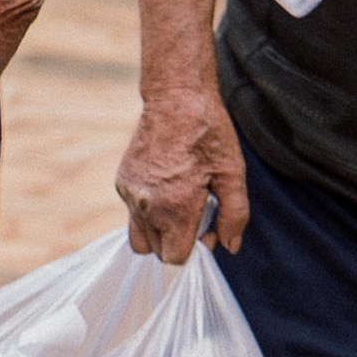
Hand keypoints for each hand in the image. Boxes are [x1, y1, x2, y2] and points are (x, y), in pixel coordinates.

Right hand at [116, 82, 249, 258]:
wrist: (176, 98)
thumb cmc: (209, 134)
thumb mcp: (233, 174)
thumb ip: (234, 215)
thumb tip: (230, 247)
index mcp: (175, 207)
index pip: (174, 257)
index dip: (193, 249)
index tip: (205, 229)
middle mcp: (146, 206)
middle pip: (156, 251)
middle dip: (176, 240)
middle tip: (196, 211)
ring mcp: (130, 194)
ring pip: (139, 236)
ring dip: (159, 229)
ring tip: (178, 202)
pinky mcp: (121, 182)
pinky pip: (132, 213)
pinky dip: (148, 209)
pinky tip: (166, 185)